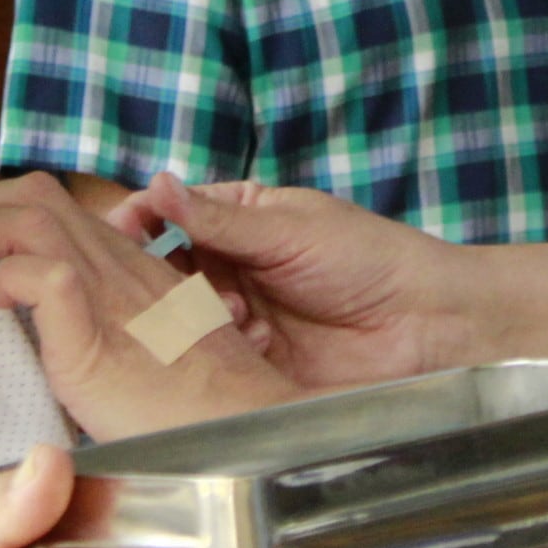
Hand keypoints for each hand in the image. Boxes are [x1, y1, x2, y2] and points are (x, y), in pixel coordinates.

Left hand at [0, 175, 296, 439]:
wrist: (242, 428)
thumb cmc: (202, 402)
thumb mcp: (160, 339)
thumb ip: (118, 321)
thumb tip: (68, 333)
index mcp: (132, 265)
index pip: (62, 206)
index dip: (12, 215)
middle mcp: (120, 265)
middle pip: (39, 193)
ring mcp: (109, 294)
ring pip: (33, 216)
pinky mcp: (94, 337)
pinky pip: (46, 276)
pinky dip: (11, 279)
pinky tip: (1, 306)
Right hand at [109, 176, 474, 390]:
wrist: (425, 326)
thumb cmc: (370, 259)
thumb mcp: (290, 231)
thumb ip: (219, 219)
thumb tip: (157, 185)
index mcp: (240, 220)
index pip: (169, 214)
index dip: (140, 220)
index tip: (122, 232)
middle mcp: (232, 267)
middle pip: (165, 271)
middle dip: (164, 280)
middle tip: (182, 288)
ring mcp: (240, 317)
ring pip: (184, 316)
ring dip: (196, 316)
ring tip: (237, 316)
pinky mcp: (251, 362)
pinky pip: (211, 357)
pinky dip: (219, 351)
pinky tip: (251, 344)